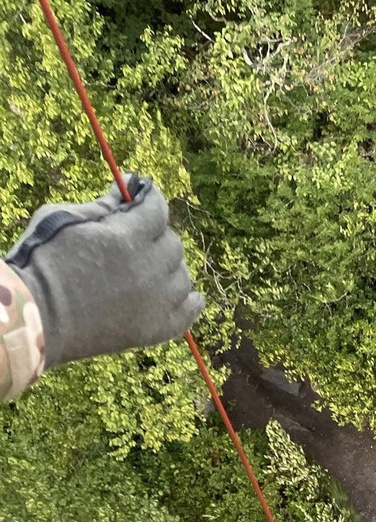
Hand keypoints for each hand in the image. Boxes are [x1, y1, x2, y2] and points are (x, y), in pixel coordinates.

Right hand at [5, 176, 204, 368]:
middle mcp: (148, 271)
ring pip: (182, 276)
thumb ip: (103, 205)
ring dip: (169, 268)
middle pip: (173, 243)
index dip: (149, 199)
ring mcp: (155, 304)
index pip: (157, 208)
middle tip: (136, 237)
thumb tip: (127, 187)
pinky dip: (189, 302)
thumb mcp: (65, 220)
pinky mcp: (154, 330)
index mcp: (125, 239)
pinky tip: (183, 294)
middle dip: (156, 235)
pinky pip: (189, 313)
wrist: (36, 318)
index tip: (142, 196)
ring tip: (148, 268)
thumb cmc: (43, 263)